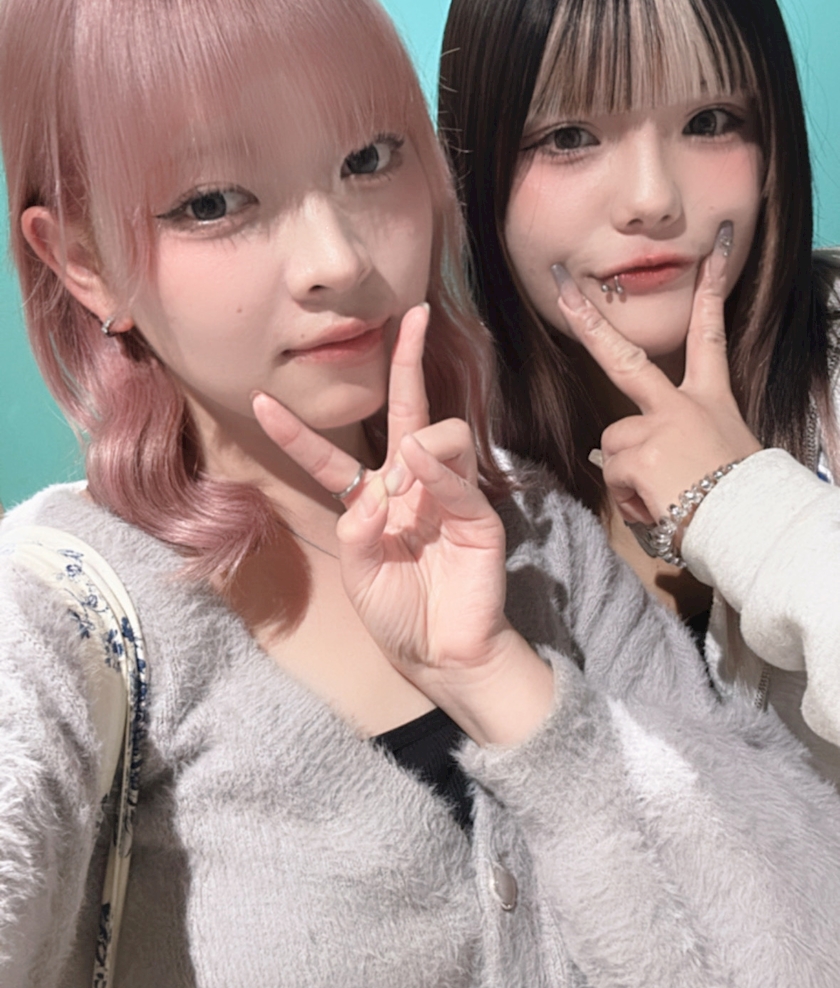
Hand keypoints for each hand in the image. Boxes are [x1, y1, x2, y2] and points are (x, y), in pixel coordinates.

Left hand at [252, 304, 553, 743]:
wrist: (441, 654)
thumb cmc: (397, 615)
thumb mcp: (359, 575)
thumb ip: (358, 531)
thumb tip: (378, 489)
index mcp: (372, 501)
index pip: (330, 459)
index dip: (296, 433)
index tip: (260, 399)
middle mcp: (410, 487)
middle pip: (407, 411)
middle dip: (408, 361)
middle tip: (411, 316)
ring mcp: (446, 497)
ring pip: (439, 435)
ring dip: (420, 439)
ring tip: (407, 469)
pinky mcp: (478, 517)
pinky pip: (458, 481)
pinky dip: (436, 470)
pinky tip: (420, 464)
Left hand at [553, 222, 761, 525]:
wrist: (752, 524)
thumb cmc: (740, 498)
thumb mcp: (721, 455)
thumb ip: (673, 441)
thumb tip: (621, 453)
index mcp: (710, 399)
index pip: (710, 336)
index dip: (712, 292)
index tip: (717, 252)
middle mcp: (683, 405)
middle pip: (625, 359)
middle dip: (588, 323)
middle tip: (562, 286)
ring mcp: (659, 426)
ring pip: (613, 444)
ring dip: (628, 475)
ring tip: (665, 495)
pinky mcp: (641, 454)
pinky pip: (614, 476)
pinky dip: (629, 498)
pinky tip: (660, 506)